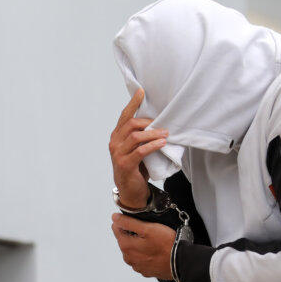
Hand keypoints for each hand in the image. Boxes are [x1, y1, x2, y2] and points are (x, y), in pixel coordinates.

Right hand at [109, 88, 168, 208]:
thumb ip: (142, 136)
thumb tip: (160, 122)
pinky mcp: (124, 164)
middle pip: (131, 124)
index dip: (133, 103)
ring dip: (153, 133)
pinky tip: (162, 144)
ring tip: (166, 134)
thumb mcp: (138, 148)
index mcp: (117, 136)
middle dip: (149, 122)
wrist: (131, 190)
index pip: (124, 115)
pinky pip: (140, 151)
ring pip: (135, 136)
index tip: (142, 91)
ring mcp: (117, 153)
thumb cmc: (136, 167)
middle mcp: (114, 142)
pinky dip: (152, 146)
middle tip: (163, 125)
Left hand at [111, 213, 176, 280]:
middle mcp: (129, 258)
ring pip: (134, 249)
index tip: (138, 222)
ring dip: (140, 244)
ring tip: (154, 241)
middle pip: (125, 239)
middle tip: (149, 230)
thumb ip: (128, 222)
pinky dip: (146, 253)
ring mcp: (137, 266)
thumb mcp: (147, 228)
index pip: (116, 228)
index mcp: (126, 246)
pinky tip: (156, 250)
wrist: (180, 262)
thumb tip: (115, 218)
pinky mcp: (146, 270)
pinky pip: (142, 258)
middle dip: (133, 233)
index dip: (126, 222)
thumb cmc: (166, 245)